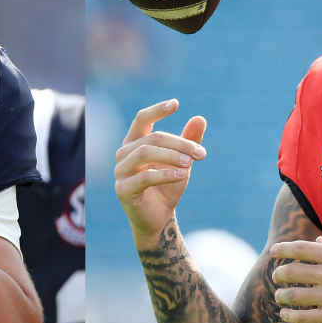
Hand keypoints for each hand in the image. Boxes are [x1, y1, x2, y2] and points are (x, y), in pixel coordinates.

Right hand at [114, 100, 206, 243]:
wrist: (159, 219)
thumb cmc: (167, 186)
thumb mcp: (182, 162)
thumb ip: (188, 141)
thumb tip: (200, 118)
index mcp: (135, 142)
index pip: (142, 119)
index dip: (157, 110)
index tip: (176, 103)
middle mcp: (124, 154)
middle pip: (152, 138)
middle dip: (179, 143)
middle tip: (201, 153)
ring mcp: (120, 171)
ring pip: (145, 153)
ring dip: (171, 156)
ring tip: (190, 163)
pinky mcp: (123, 189)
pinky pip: (144, 177)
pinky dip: (165, 174)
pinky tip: (182, 175)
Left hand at [271, 237, 321, 322]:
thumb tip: (317, 241)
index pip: (301, 248)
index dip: (283, 249)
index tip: (274, 252)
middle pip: (292, 272)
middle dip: (279, 274)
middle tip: (276, 277)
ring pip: (294, 295)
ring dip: (281, 295)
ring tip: (279, 295)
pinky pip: (303, 317)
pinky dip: (289, 315)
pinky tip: (284, 314)